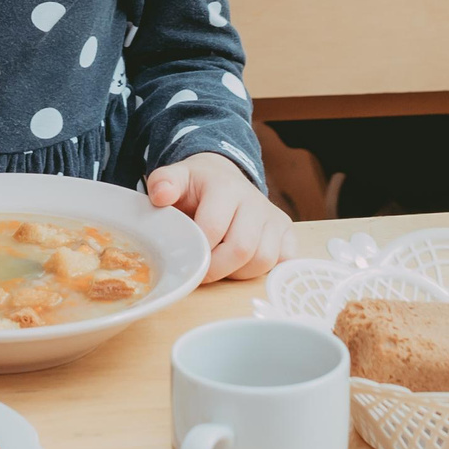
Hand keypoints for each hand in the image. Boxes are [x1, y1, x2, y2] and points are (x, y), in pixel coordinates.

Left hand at [147, 152, 294, 282]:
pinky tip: (244, 264)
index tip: (185, 257)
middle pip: (242, 249)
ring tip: (221, 263)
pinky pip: (283, 262)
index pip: (213, 229)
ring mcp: (273, 217)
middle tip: (201, 270)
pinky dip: (263, 270)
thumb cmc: (197, 186)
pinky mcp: (286, 231)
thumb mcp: (176, 178)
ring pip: (263, 260)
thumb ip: (163, 183)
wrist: (223, 177)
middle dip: (217, 269)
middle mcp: (255, 201)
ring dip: (238, 272)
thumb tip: (161, 196)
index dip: (197, 251)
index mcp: (226, 187)